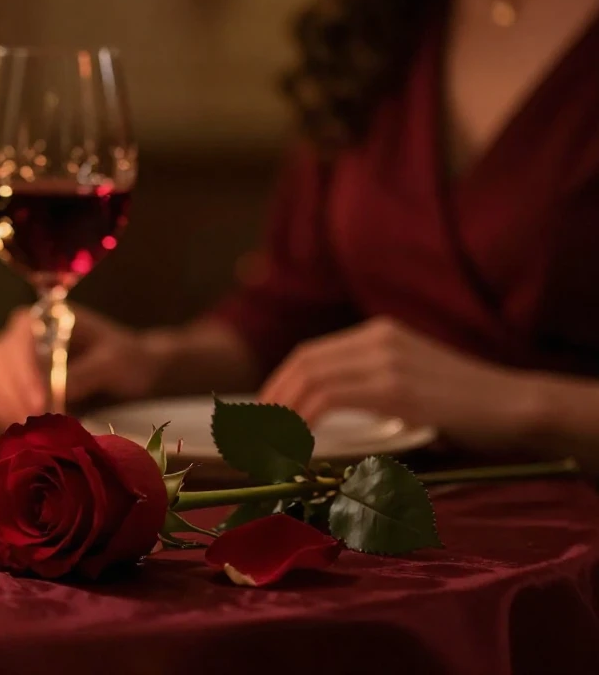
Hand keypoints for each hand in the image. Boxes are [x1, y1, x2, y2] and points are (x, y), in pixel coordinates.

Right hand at [0, 306, 162, 426]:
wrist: (131, 371)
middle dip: (13, 396)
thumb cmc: (125, 359)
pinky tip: (25, 433)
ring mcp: (10, 359)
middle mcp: (19, 334)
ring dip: (6, 409)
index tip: (39, 404)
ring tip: (32, 433)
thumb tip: (55, 394)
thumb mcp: (112, 363)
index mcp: (44, 318)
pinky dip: (3, 416)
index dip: (25, 373)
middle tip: (36, 425)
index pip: (20, 342)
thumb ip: (84, 374)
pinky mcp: (9, 384)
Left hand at [258, 317, 531, 443]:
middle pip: (303, 362)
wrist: (516, 406)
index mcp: (378, 333)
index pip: (311, 353)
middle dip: (274, 398)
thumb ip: (368, 389)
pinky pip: (330, 399)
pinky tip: (302, 442)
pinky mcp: (394, 386)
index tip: (265, 414)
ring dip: (285, 412)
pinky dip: (307, 420)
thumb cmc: (465, 408)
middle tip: (260, 432)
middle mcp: (377, 338)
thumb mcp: (408, 385)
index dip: (281, 383)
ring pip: (311, 378)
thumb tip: (317, 415)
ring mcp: (385, 359)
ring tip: (275, 443)